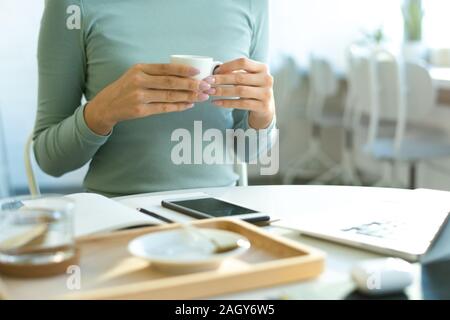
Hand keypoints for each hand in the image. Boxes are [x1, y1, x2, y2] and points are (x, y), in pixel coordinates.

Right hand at [85, 63, 212, 134]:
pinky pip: (164, 108)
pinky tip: (189, 105)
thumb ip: (155, 73)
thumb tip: (183, 74)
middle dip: (191, 85)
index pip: (166, 68)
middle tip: (206, 86)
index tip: (198, 72)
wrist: (107, 105)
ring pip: (170, 96)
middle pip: (171, 82)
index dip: (183, 70)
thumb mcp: (136, 74)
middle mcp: (139, 81)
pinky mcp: (141, 110)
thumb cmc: (126, 88)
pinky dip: (178, 106)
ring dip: (188, 97)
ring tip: (201, 96)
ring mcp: (140, 96)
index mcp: (140, 68)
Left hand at [209, 58, 274, 128]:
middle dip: (221, 79)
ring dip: (222, 91)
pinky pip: (241, 104)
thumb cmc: (253, 89)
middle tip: (207, 82)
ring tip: (210, 92)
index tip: (215, 71)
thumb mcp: (248, 78)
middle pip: (240, 77)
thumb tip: (214, 71)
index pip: (243, 62)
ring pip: (240, 91)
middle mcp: (267, 79)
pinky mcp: (263, 106)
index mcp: (263, 68)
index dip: (228, 66)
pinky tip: (216, 102)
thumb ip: (236, 73)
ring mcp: (266, 93)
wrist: (266, 108)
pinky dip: (227, 103)